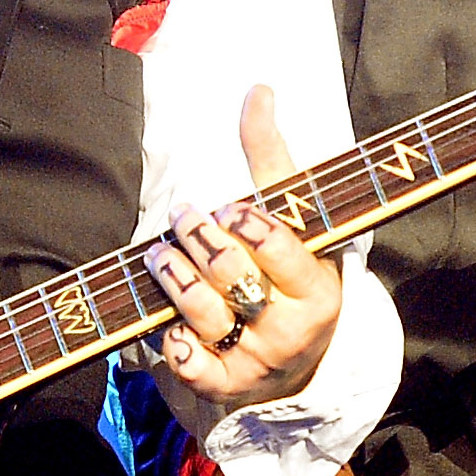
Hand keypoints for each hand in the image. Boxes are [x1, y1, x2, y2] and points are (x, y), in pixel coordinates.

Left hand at [146, 85, 342, 413]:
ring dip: (172, 277)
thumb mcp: (297, 222)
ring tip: (158, 254)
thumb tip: (259, 90)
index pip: (279, 247)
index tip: (227, 208)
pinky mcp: (226, 385)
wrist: (300, 363)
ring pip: (203, 313)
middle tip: (181, 217)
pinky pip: (193, 367)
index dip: (247, 223)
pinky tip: (167, 325)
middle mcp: (291, 328)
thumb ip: (274, 159)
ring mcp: (257, 359)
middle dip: (197, 239)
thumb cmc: (293, 277)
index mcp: (318, 287)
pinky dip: (174, 345)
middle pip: (232, 273)